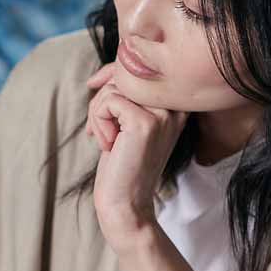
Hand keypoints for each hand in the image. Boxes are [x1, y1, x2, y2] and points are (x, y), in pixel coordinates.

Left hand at [85, 65, 186, 253]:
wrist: (125, 203)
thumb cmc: (122, 164)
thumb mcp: (126, 123)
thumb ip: (126, 94)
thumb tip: (106, 69)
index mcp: (178, 104)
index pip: (143, 66)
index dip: (113, 70)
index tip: (93, 84)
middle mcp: (177, 106)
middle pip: (127, 73)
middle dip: (102, 97)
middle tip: (98, 129)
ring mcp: (164, 113)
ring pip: (115, 86)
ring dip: (97, 112)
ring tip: (105, 139)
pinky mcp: (146, 122)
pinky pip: (109, 101)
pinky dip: (98, 120)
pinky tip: (107, 144)